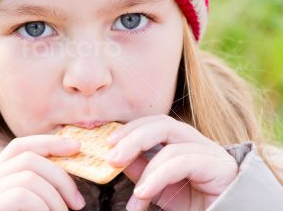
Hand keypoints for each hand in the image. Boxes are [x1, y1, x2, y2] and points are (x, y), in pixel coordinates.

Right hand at [0, 135, 85, 210]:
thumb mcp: (35, 208)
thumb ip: (43, 190)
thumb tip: (72, 162)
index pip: (19, 148)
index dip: (48, 143)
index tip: (77, 147)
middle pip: (26, 158)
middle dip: (60, 175)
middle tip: (78, 203)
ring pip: (27, 176)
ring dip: (55, 196)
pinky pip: (21, 194)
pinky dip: (44, 206)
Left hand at [106, 115, 238, 210]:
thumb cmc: (194, 204)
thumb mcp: (159, 187)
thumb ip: (141, 170)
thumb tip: (117, 158)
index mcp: (183, 141)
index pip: (155, 123)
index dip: (130, 128)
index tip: (107, 142)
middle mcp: (197, 141)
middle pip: (162, 124)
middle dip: (133, 138)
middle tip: (111, 158)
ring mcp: (210, 151)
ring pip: (171, 144)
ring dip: (145, 169)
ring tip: (133, 195)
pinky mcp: (220, 166)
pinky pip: (182, 163)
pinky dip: (158, 177)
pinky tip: (143, 193)